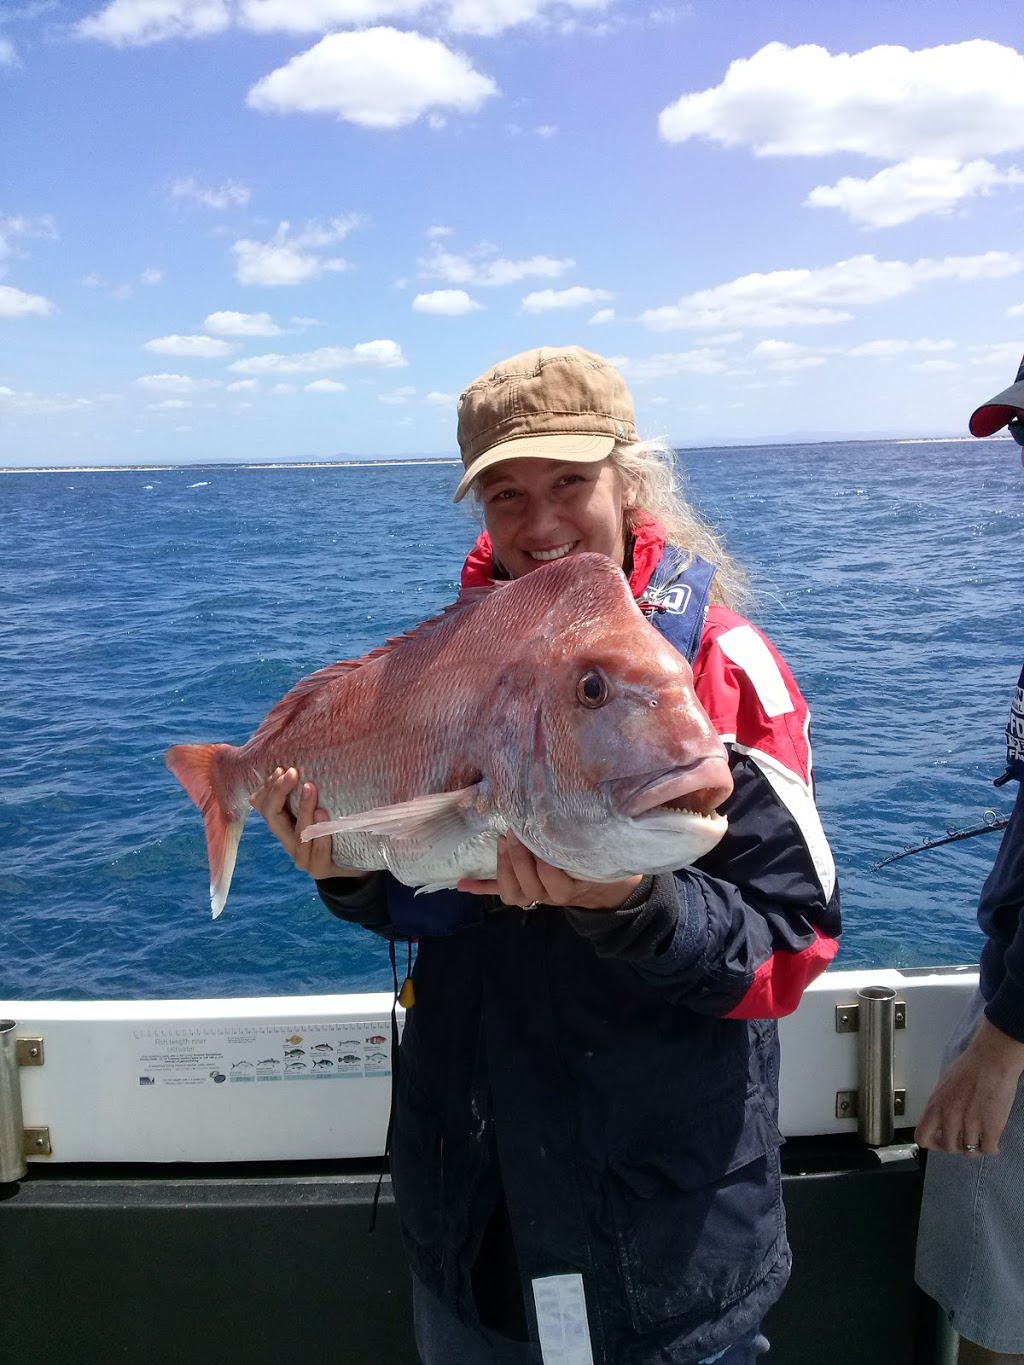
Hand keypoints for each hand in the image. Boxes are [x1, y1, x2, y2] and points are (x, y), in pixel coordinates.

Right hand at [250, 767, 367, 881]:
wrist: (359, 861)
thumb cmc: (339, 826)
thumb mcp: (322, 804)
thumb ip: (311, 789)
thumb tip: (306, 757)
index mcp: (284, 824)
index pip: (263, 805)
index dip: (268, 788)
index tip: (281, 769)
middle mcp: (289, 841)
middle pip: (272, 817)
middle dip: (279, 793)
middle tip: (293, 772)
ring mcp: (304, 858)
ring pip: (297, 833)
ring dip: (303, 809)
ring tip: (310, 788)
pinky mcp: (321, 869)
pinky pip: (318, 852)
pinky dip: (320, 834)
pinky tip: (323, 815)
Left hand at [457, 830, 642, 910]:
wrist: (596, 887)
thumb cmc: (594, 863)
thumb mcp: (595, 853)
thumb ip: (583, 839)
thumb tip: (570, 809)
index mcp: (569, 887)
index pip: (554, 879)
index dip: (544, 862)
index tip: (541, 838)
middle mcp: (549, 895)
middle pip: (529, 886)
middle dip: (519, 859)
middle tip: (514, 833)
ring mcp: (532, 895)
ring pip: (512, 892)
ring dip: (503, 868)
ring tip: (501, 843)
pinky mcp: (518, 892)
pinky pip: (497, 892)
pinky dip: (479, 887)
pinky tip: (462, 883)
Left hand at [916, 1016, 1023, 1156]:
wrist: (991, 1060)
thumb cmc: (969, 1068)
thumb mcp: (944, 1086)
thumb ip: (941, 1106)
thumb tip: (941, 1121)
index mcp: (935, 1106)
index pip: (923, 1137)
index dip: (932, 1143)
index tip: (941, 1141)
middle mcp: (950, 1118)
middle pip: (949, 1148)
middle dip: (958, 1145)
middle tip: (966, 1138)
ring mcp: (970, 1124)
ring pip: (969, 1151)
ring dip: (975, 1147)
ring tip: (981, 1137)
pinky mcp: (991, 1128)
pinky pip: (988, 1150)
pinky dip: (991, 1148)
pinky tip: (992, 1139)